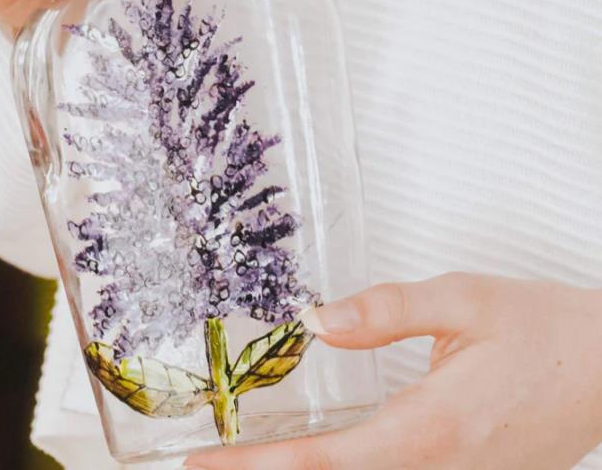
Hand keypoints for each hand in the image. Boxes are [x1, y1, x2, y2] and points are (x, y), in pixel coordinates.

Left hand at [185, 274, 601, 469]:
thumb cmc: (545, 329)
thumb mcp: (466, 300)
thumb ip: (388, 310)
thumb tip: (320, 319)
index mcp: (434, 427)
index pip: (328, 462)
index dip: (262, 467)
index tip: (207, 464)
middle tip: (214, 462)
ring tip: (255, 455)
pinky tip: (326, 453)